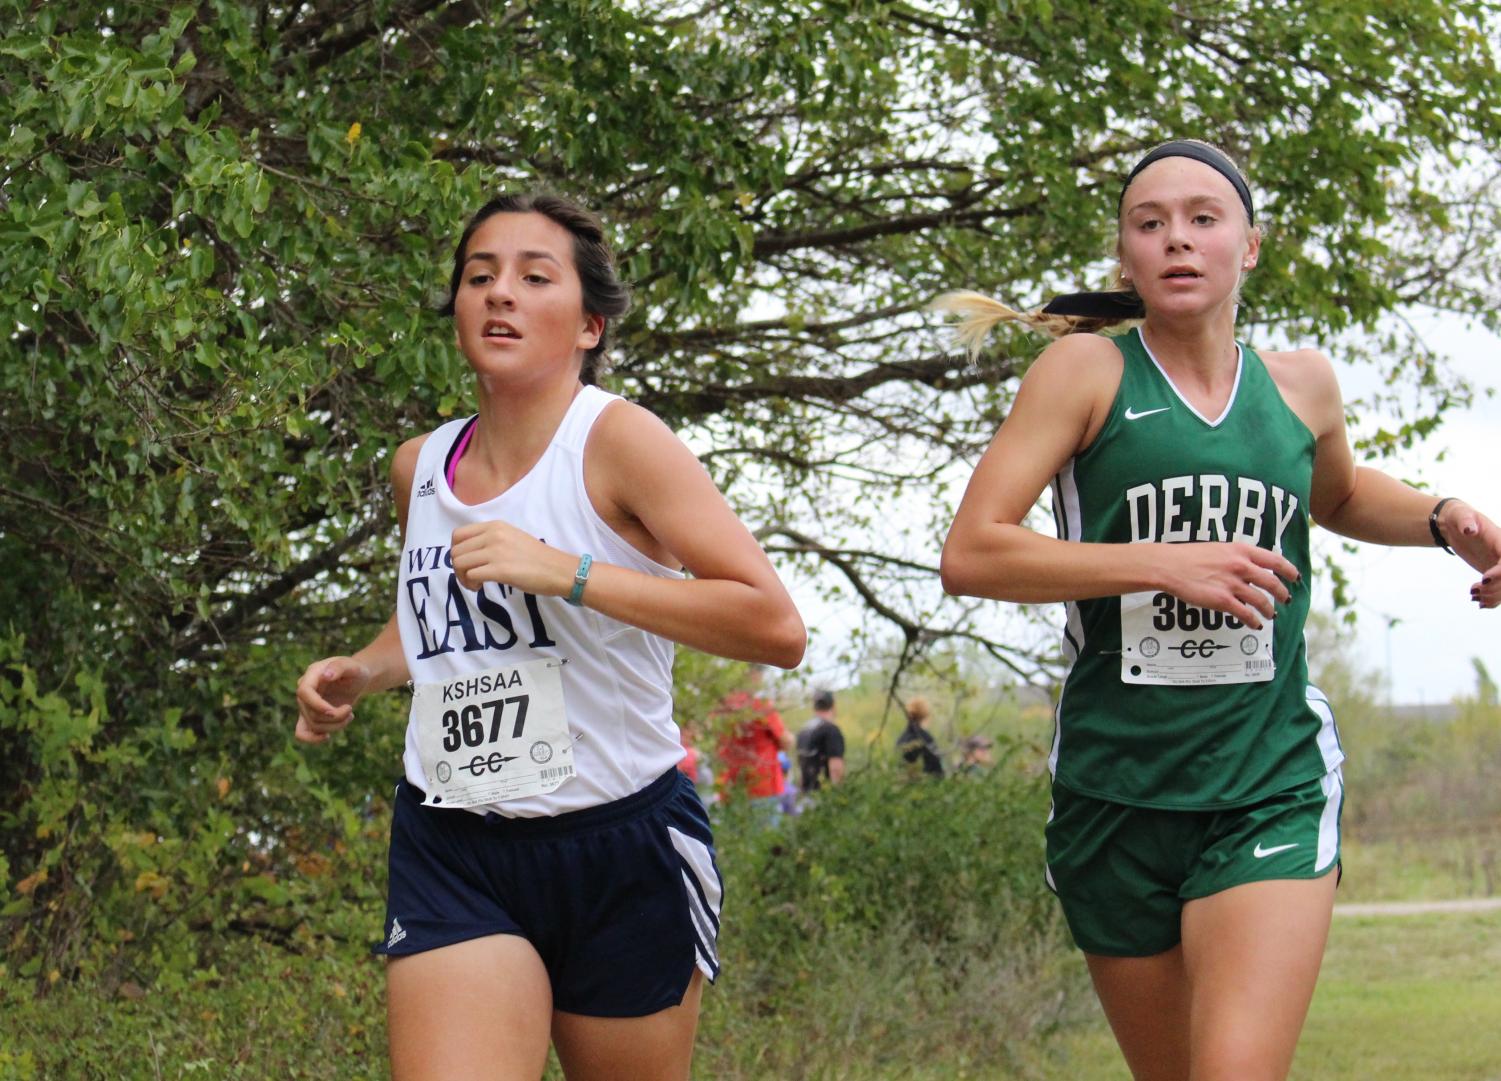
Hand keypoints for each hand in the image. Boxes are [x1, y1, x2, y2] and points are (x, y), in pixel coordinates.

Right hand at [295, 656, 371, 743]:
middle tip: (350, 709)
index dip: (317, 705)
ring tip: (350, 715)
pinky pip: (302, 733)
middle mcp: (304, 691)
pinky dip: (312, 739)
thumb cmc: (355, 671)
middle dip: (334, 716)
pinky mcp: (310, 716)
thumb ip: (340, 667)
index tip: (333, 711)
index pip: (304, 692)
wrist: (356, 679)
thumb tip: (326, 676)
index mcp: (312, 674)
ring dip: (335, 725)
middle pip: (311, 712)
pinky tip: (326, 737)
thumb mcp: (353, 666)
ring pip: (313, 725)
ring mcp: (306, 705)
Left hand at [450, 520, 576, 596]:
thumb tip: (470, 551)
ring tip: (475, 584)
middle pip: (456, 551)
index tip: (466, 562)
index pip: (458, 535)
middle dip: (458, 568)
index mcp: (495, 526)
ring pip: (460, 563)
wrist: (559, 569)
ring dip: (462, 577)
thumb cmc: (538, 557)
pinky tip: (480, 587)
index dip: (456, 551)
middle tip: (470, 577)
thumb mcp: (512, 537)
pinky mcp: (500, 570)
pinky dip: (471, 584)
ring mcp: (496, 552)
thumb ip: (491, 539)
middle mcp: (493, 535)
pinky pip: (471, 575)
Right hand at [1155, 542, 1299, 629]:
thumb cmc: (1189, 557)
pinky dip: (1253, 621)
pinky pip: (1245, 614)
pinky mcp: (1223, 601)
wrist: (1169, 566)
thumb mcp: (1218, 549)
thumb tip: (1250, 568)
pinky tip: (1255, 624)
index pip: (1275, 560)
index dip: (1289, 570)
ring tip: (1272, 614)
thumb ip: (1236, 557)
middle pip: (1272, 582)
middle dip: (1283, 593)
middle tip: (1286, 599)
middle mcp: (1241, 566)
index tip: (1295, 577)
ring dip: (1269, 610)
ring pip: (1262, 600)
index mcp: (1241, 551)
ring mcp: (1233, 584)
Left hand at [1440, 500, 1500, 608]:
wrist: (1456, 525)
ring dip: (1492, 596)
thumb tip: (1469, 530)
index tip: (1483, 578)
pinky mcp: (1493, 573)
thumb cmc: (1459, 517)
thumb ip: (1466, 521)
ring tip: (1473, 594)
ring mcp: (1500, 565)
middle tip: (1474, 590)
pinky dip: (1492, 600)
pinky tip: (1479, 603)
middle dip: (1495, 588)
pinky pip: (1499, 590)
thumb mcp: (1461, 515)